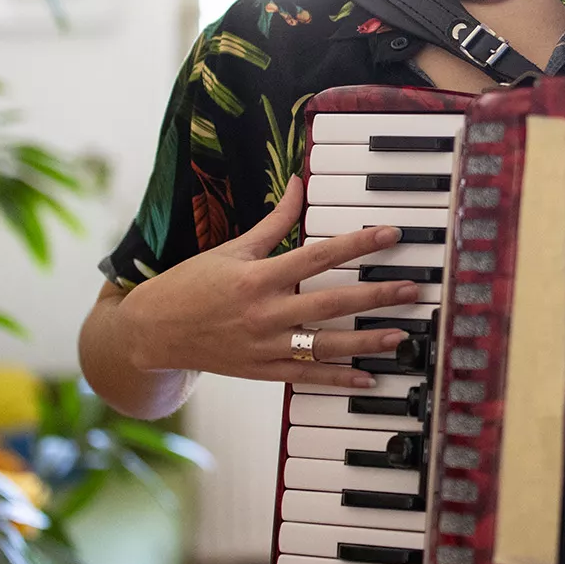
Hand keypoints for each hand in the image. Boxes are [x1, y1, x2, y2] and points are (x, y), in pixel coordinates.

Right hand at [115, 177, 422, 388]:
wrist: (152, 332)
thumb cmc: (192, 285)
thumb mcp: (232, 249)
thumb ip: (273, 222)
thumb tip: (298, 184)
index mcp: (257, 276)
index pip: (318, 256)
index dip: (358, 244)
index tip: (391, 235)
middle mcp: (264, 313)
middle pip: (331, 303)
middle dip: (375, 295)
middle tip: (412, 289)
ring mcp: (264, 346)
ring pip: (324, 346)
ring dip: (366, 341)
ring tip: (401, 336)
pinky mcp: (262, 371)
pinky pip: (306, 378)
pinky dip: (338, 379)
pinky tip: (368, 378)